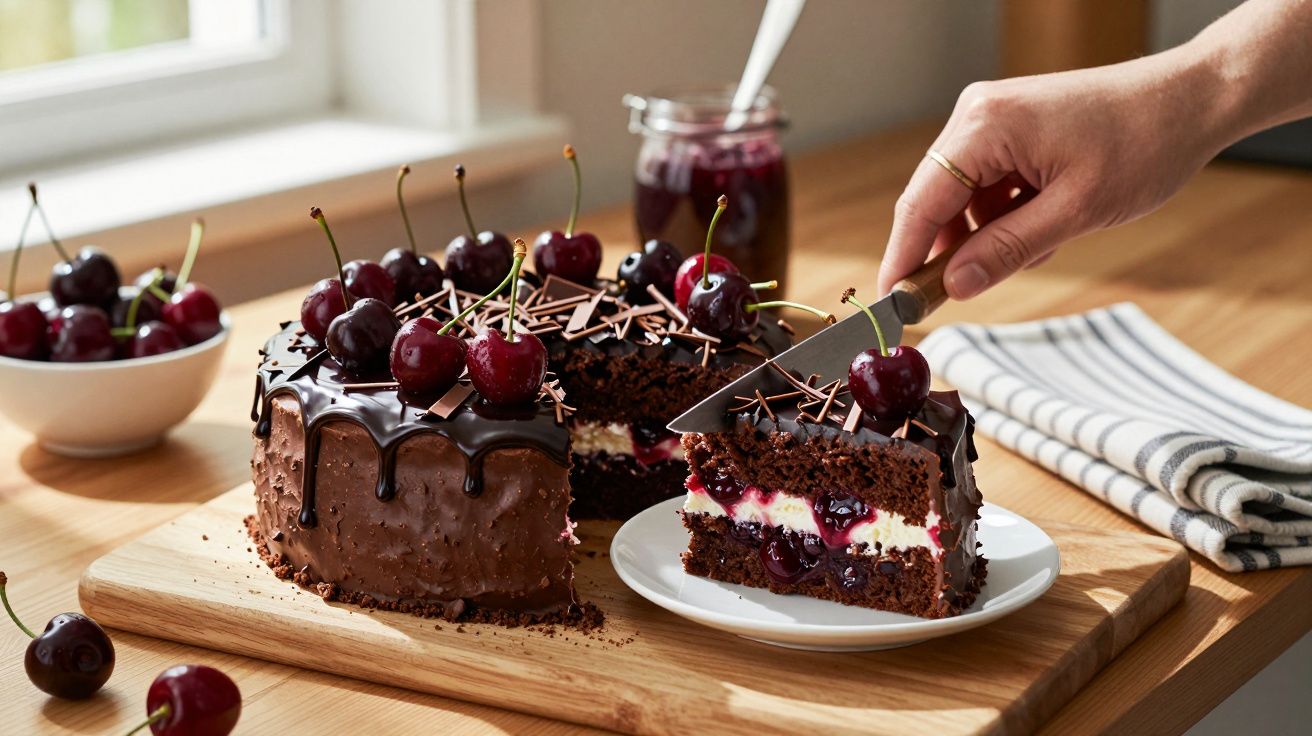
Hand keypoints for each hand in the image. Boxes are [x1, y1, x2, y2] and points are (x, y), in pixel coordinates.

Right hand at [877, 52, 1226, 299]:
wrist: (1191, 100)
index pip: (920, 204)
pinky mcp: (1008, 128)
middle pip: (933, 200)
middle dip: (945, 252)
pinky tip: (1041, 226)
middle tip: (951, 299)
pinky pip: (984, 185)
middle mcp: (976, 115)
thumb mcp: (1074, 212)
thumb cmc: (1144, 144)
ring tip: (1037, 248)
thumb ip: (1006, 250)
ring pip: (960, 198)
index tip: (891, 306)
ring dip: (983, 235)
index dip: (902, 259)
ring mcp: (990, 118)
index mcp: (984, 126)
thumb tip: (954, 287)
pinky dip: (1002, 216)